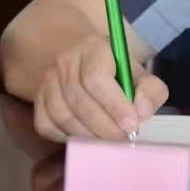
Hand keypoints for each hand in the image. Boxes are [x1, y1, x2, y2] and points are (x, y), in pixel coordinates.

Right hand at [33, 36, 166, 141]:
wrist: (87, 63)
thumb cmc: (119, 74)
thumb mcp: (141, 76)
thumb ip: (151, 91)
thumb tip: (140, 112)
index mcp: (94, 49)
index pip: (95, 78)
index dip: (114, 106)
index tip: (132, 125)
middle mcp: (65, 61)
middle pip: (79, 100)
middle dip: (104, 127)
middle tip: (124, 140)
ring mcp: (48, 80)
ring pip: (62, 115)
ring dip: (87, 135)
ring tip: (108, 142)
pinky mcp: (38, 99)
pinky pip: (46, 124)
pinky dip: (66, 137)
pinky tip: (85, 137)